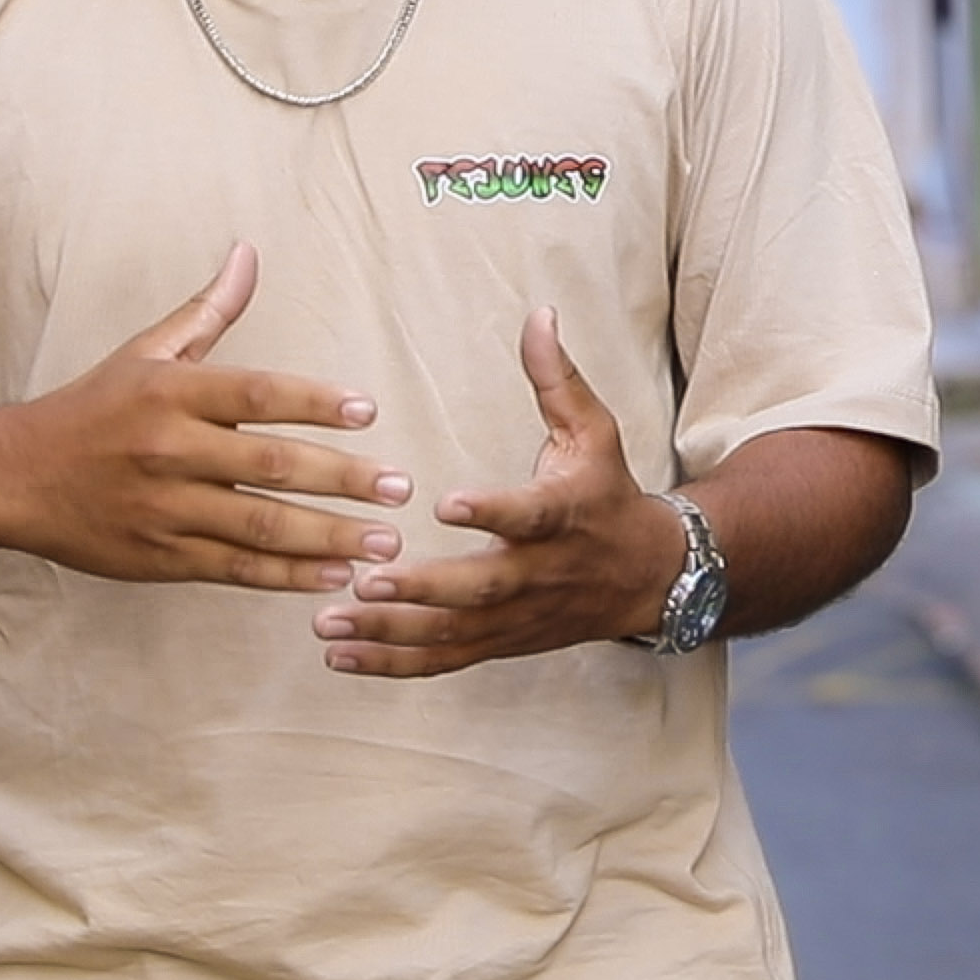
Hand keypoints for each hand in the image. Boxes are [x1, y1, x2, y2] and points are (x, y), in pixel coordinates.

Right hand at [0, 242, 411, 590]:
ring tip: (385, 541)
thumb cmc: (92, 408)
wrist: (12, 478)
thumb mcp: (146, 352)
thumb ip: (208, 311)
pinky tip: (335, 574)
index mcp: (171, 393)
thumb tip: (248, 253)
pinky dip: (288, 576)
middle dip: (343, 480)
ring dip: (330, 537)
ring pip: (260, 528)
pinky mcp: (161, 558)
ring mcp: (166, 510)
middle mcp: (170, 451)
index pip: (256, 395)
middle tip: (400, 488)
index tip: (368, 412)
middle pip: (270, 466)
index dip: (314, 403)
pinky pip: (236, 569)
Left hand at [312, 307, 675, 675]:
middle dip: (423, 589)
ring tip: (330, 622)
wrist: (650, 577)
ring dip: (390, 632)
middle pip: (481, 588)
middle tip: (367, 578)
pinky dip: (393, 664)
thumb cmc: (609, 494)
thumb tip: (539, 315)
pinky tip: (341, 656)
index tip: (446, 502)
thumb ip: (558, 379)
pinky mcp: (500, 642)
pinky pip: (444, 660)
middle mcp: (540, 572)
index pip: (529, 514)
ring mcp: (517, 615)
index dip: (491, 510)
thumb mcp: (595, 432)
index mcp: (563, 514)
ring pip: (453, 633)